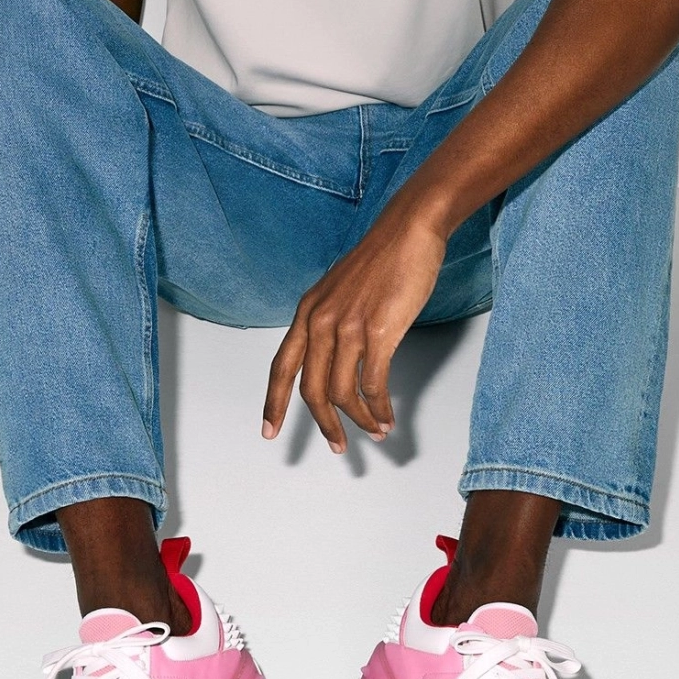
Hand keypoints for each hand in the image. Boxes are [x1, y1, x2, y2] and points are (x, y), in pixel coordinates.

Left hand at [262, 200, 446, 450]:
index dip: (273, 403)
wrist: (408, 231)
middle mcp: (320, 322)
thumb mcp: (338, 290)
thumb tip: (334, 356)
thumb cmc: (379, 260)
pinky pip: (373, 384)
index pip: (281, 367)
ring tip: (375, 432)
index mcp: (307, 313)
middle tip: (338, 446)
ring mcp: (348, 328)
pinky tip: (388, 417)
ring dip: (359, 421)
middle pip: (311, 390)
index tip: (269, 431)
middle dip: (325, 425)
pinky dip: (380, 408)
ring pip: (343, 393)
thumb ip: (328, 322)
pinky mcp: (379, 333)